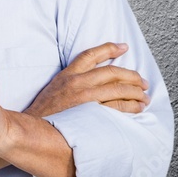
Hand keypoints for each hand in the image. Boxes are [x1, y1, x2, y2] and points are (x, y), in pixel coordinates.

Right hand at [28, 42, 148, 117]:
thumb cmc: (43, 113)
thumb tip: (91, 82)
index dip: (109, 48)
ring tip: (144, 98)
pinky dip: (130, 107)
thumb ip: (70, 83)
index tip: (123, 47)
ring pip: (118, 89)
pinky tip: (137, 109)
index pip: (90, 55)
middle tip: (142, 82)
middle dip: (132, 76)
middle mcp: (77, 83)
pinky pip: (117, 107)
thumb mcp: (53, 89)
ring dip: (136, 93)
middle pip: (112, 72)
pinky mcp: (92, 114)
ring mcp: (85, 99)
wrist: (33, 130)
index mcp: (67, 75)